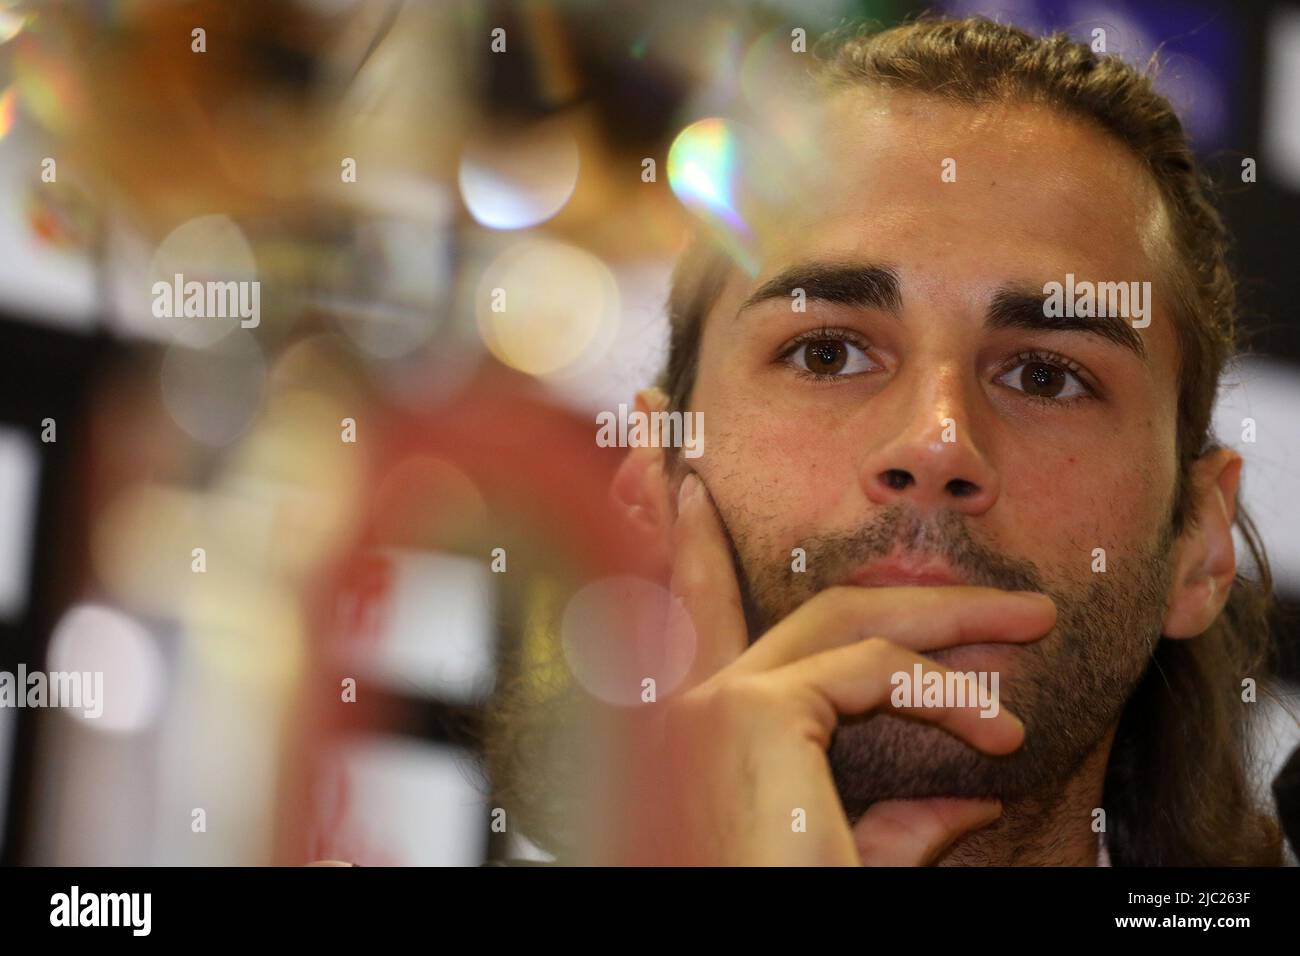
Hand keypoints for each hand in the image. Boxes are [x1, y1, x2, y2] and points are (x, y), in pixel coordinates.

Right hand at [632, 473, 1055, 865]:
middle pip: (790, 605)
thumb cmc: (785, 903)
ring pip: (845, 618)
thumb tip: (971, 804)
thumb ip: (897, 827)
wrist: (764, 947)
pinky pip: (876, 673)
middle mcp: (688, 712)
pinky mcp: (753, 715)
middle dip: (890, 584)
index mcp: (699, 739)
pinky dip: (949, 694)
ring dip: (949, 615)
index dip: (684, 546)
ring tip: (1030, 623)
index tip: (677, 485)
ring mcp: (712, 708)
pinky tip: (1002, 730)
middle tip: (984, 591)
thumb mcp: (851, 868)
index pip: (695, 617)